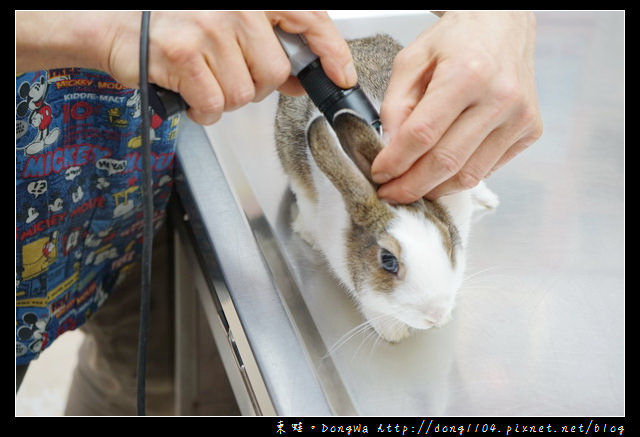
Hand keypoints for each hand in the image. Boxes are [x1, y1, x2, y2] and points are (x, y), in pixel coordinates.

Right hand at [16, 11, 356, 125]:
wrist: (118, 26)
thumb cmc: (177, 27)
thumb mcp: (230, 27)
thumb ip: (269, 46)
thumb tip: (303, 78)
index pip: (309, 18)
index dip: (332, 51)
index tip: (342, 75)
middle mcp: (234, 7)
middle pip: (276, 72)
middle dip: (256, 86)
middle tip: (229, 76)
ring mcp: (209, 28)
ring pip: (246, 94)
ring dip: (226, 98)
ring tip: (204, 80)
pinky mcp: (186, 54)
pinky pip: (216, 105)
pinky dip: (204, 110)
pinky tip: (190, 93)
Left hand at [371, 11, 542, 201]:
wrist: (503, 24)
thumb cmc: (456, 40)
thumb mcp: (411, 59)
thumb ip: (395, 104)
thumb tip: (391, 149)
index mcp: (467, 73)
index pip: (423, 133)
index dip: (396, 161)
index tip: (379, 174)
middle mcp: (500, 97)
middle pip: (446, 161)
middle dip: (412, 186)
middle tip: (391, 193)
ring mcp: (519, 117)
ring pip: (469, 175)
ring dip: (435, 188)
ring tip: (413, 187)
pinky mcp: (530, 130)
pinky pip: (487, 169)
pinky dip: (460, 177)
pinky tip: (442, 170)